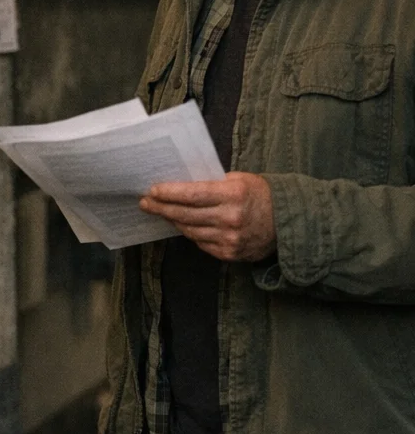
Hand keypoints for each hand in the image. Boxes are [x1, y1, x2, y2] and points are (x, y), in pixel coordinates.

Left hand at [139, 171, 275, 261]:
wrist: (288, 223)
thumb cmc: (259, 194)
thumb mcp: (238, 179)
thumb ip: (212, 183)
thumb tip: (180, 184)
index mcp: (232, 195)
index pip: (192, 194)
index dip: (169, 193)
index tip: (151, 191)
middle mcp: (230, 218)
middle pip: (186, 214)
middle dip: (161, 207)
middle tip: (145, 202)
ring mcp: (230, 239)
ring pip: (190, 230)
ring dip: (172, 220)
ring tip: (160, 211)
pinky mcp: (230, 253)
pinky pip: (201, 242)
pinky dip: (190, 232)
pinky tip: (181, 224)